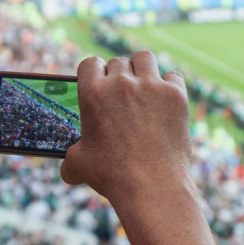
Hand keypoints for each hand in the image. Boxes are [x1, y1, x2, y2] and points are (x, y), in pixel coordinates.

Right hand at [61, 51, 191, 203]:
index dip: (94, 73)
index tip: (99, 83)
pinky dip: (169, 85)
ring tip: (144, 86)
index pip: (90, 63)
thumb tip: (67, 169)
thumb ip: (71, 158)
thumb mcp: (80, 165)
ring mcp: (151, 86)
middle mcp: (121, 83)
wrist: (152, 186)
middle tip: (122, 94)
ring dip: (142, 69)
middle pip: (118, 62)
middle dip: (118, 75)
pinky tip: (166, 101)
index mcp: (93, 93)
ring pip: (144, 58)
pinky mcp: (176, 95)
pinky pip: (173, 76)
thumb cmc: (112, 175)